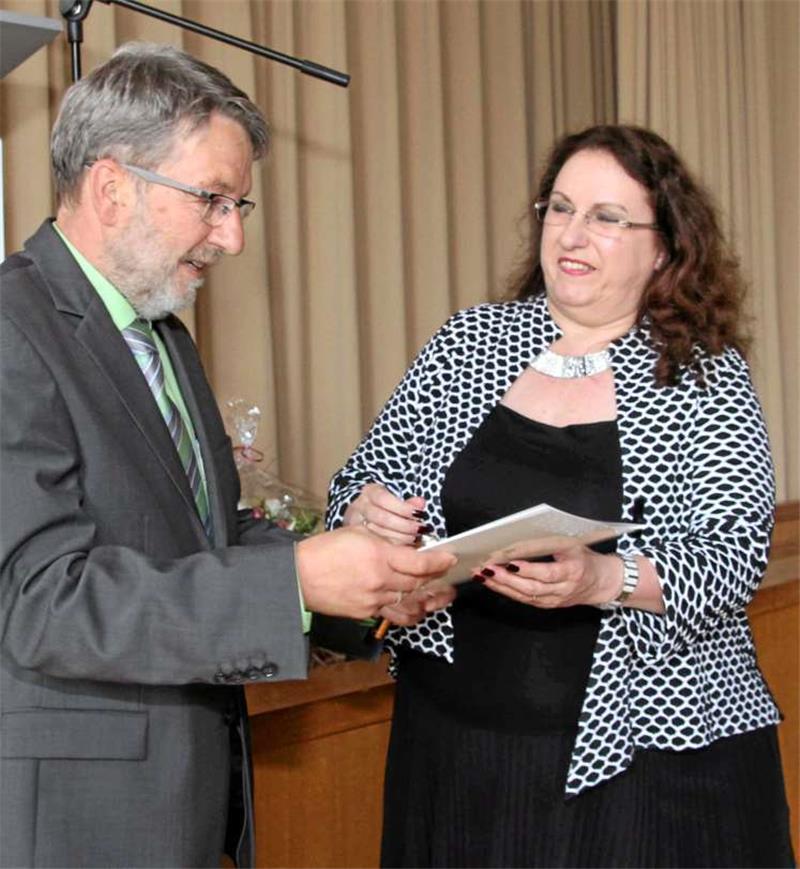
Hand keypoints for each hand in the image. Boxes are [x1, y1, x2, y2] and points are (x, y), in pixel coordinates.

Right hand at [295, 526, 455, 619]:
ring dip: (429, 597)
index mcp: (379, 555)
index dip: (439, 561)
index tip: (450, 557)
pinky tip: (419, 608)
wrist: (300, 576)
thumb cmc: (327, 549)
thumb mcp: (358, 533)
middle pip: (418, 582)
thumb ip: (386, 540)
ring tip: (443, 594)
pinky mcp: (366, 613)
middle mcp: (380, 580)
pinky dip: (410, 611)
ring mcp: (374, 600)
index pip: (420, 562)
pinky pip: (395, 614)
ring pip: (410, 601)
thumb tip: (409, 544)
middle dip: (436, 577)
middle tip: (446, 572)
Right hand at [343, 483, 427, 544]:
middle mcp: (360, 506)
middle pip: (381, 517)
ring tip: (415, 539)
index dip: (402, 507)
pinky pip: (376, 544)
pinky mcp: (358, 538)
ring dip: (400, 537)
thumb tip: (421, 503)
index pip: (383, 498)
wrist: (364, 516)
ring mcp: (356, 523)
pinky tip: (404, 548)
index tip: (419, 514)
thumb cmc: (384, 507)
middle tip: (420, 530)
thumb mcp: (395, 500)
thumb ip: (408, 503)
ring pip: (377, 533)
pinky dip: (392, 547)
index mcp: (370, 492)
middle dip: (404, 525)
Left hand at [479, 545, 622, 608]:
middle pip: (531, 588)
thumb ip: (550, 544)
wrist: (602, 582)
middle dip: (506, 579)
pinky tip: (493, 583)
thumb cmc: (585, 559)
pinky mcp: (548, 605)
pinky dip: (507, 592)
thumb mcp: (573, 546)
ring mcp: (555, 600)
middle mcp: (563, 589)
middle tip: (487, 568)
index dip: (528, 570)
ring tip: (483, 576)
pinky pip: (525, 600)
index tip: (510, 562)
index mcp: (572, 571)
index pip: (547, 573)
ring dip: (501, 586)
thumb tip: (521, 539)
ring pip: (525, 596)